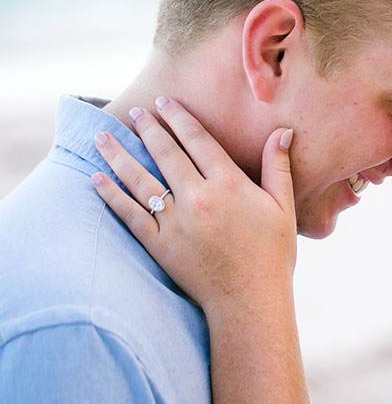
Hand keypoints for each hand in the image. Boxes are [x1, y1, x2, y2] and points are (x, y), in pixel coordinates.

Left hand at [92, 97, 296, 318]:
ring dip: (119, 154)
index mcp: (228, 184)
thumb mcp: (283, 207)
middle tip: (136, 111)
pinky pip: (129, 214)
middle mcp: (198, 197)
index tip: (166, 102)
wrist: (250, 301)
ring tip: (102, 136)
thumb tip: (282, 131)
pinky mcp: (159, 244)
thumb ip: (278, 167)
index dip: (180, 118)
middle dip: (148, 128)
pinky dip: (110, 195)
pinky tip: (96, 179)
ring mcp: (175, 221)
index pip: (198, 140)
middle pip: (166, 153)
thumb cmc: (272, 255)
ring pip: (140, 179)